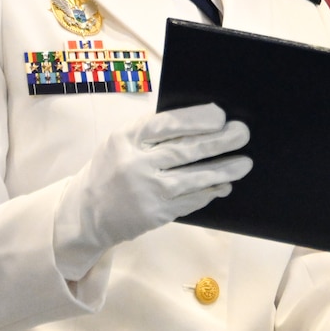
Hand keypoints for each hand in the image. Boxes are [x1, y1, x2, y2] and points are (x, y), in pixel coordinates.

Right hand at [54, 103, 250, 276]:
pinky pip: (189, 201)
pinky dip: (209, 193)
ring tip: (244, 163)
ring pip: (192, 178)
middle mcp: (134, 164)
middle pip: (184, 151)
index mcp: (126, 139)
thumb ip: (153, 131)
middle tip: (242, 134)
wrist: (85, 212)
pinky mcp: (153, 214)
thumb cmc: (112, 168)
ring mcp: (144, 192)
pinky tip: (223, 186)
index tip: (221, 116)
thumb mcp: (121, 141)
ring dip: (223, 170)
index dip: (196, 120)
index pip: (166, 125)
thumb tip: (202, 119)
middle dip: (219, 142)